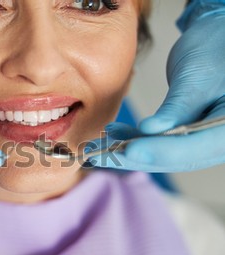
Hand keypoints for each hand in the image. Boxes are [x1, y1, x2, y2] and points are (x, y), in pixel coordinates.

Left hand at [89, 1, 224, 171]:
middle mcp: (221, 141)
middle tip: (102, 155)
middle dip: (137, 156)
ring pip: (166, 155)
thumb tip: (150, 131)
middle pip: (178, 158)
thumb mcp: (196, 77)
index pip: (196, 149)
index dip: (161, 152)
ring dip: (130, 151)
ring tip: (100, 144)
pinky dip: (137, 140)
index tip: (130, 150)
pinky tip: (115, 133)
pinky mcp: (188, 135)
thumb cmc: (215, 49)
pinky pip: (162, 143)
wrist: (218, 38)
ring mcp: (204, 140)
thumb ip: (177, 108)